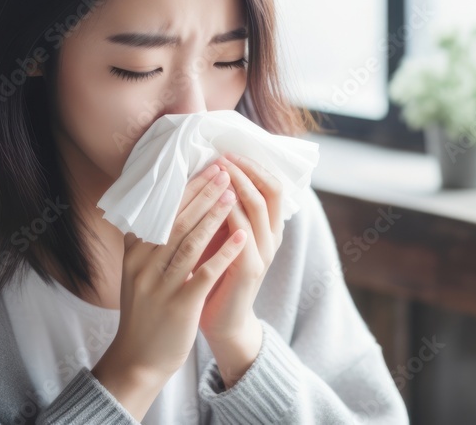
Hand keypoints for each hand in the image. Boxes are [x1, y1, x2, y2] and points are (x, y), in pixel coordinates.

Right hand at [94, 163, 247, 411]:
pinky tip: (241, 235)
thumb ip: (148, 242)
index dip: (186, 189)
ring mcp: (160, 285)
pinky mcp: (179, 305)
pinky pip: (205, 272)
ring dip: (214, 215)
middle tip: (223, 171)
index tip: (206, 169)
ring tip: (233, 194)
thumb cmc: (145, 311)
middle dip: (203, 193)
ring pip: (190, 241)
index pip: (162, 212)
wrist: (139, 358)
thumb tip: (168, 206)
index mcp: (134, 253)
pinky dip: (224, 251)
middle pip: (177, 220)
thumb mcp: (138, 272)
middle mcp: (143, 265)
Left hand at [194, 154, 285, 385]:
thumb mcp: (220, 237)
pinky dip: (229, 214)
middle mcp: (272, 238)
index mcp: (268, 228)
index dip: (253, 166)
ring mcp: (264, 253)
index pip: (272, 186)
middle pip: (271, 190)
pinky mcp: (249, 269)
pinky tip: (212, 203)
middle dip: (246, 170)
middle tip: (223, 157)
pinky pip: (243, 234)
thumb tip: (203, 175)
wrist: (222, 322)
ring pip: (257, 208)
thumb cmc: (215, 275)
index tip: (228, 153)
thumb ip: (220, 211)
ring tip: (218, 171)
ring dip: (238, 185)